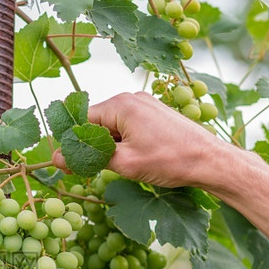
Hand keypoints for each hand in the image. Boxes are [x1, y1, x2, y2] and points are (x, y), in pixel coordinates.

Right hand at [53, 92, 234, 189]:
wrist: (211, 161)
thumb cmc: (171, 160)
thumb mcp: (124, 164)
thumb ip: (88, 158)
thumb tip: (57, 158)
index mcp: (121, 104)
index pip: (82, 120)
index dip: (72, 143)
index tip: (66, 163)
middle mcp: (132, 98)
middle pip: (96, 122)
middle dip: (89, 146)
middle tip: (83, 170)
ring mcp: (145, 105)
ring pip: (112, 126)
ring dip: (106, 146)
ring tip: (110, 168)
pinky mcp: (155, 115)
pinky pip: (127, 127)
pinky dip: (122, 143)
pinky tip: (126, 160)